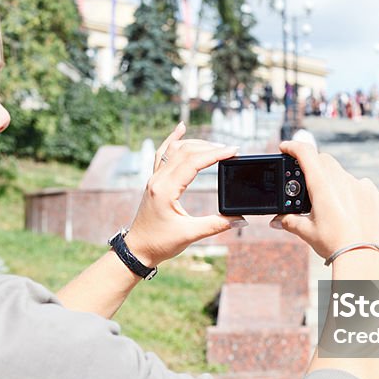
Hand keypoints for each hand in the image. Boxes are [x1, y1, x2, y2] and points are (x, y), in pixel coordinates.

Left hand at [124, 123, 243, 267]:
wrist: (137, 249)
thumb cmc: (159, 243)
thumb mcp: (190, 235)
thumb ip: (217, 225)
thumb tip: (241, 219)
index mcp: (165, 189)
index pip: (193, 162)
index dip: (215, 154)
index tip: (233, 151)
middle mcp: (158, 180)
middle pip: (185, 151)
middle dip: (209, 147)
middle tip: (230, 150)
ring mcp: (154, 179)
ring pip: (174, 150)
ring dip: (195, 143)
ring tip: (215, 144)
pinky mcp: (154, 181)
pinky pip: (162, 154)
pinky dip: (173, 140)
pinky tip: (180, 129)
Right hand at [271, 140, 378, 259]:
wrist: (365, 257)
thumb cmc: (334, 244)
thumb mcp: (307, 232)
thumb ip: (289, 221)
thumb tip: (276, 220)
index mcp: (322, 186)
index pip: (305, 153)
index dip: (293, 146)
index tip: (285, 147)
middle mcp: (342, 180)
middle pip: (323, 160)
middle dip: (312, 165)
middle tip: (305, 180)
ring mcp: (360, 185)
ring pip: (341, 173)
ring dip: (332, 180)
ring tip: (329, 204)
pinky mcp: (373, 194)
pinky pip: (359, 185)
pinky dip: (350, 190)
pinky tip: (348, 209)